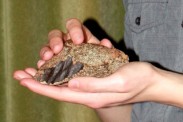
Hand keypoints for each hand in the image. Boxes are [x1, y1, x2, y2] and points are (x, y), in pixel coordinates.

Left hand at [14, 61, 156, 107]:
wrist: (151, 82)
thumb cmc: (138, 80)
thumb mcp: (118, 81)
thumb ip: (94, 84)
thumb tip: (71, 83)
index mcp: (93, 96)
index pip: (60, 93)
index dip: (41, 86)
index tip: (24, 80)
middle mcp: (90, 94)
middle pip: (58, 90)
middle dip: (38, 82)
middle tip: (22, 74)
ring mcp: (93, 88)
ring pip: (65, 84)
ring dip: (48, 78)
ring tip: (33, 71)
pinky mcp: (96, 81)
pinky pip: (75, 79)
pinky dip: (62, 74)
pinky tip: (56, 69)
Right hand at [37, 18, 112, 67]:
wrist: (96, 78)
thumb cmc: (101, 65)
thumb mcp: (105, 58)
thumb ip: (105, 50)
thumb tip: (106, 43)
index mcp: (79, 36)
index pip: (74, 25)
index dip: (74, 30)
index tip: (78, 41)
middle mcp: (66, 42)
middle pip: (56, 34)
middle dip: (55, 41)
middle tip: (57, 49)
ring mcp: (57, 54)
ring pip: (47, 47)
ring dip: (45, 51)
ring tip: (46, 59)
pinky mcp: (52, 65)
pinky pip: (43, 63)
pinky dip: (40, 64)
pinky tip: (38, 68)